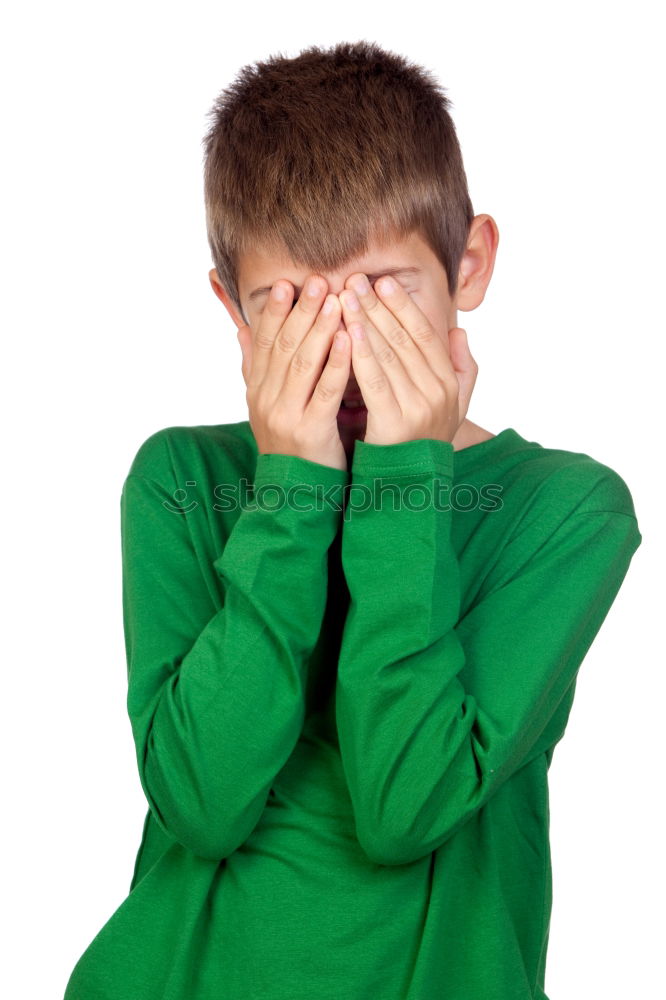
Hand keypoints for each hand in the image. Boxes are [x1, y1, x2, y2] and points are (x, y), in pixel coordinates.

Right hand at [237, 275, 350, 471]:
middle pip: (283, 345)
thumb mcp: (267, 404)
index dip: (273, 311)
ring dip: (320, 328)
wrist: (294, 494)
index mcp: (257, 390)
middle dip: (301, 311)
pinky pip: (325, 391)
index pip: (263, 341)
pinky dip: (337, 363)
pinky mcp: (310, 432)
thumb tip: (242, 328)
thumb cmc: (291, 444)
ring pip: (303, 363)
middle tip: (318, 281)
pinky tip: (349, 340)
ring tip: (336, 300)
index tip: (285, 283)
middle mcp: (266, 399)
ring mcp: (286, 416)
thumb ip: (255, 366)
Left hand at [338, 274, 477, 446]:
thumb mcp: (451, 408)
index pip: (426, 335)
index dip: (404, 306)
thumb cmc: (421, 443)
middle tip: (356, 280)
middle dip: (378, 306)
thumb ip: (460, 370)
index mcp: (449, 384)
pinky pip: (375, 381)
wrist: (409, 490)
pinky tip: (346, 332)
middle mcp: (438, 393)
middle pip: (405, 339)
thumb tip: (459, 332)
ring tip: (345, 297)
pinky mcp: (395, 424)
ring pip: (388, 355)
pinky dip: (361, 353)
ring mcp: (418, 408)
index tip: (383, 282)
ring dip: (365, 322)